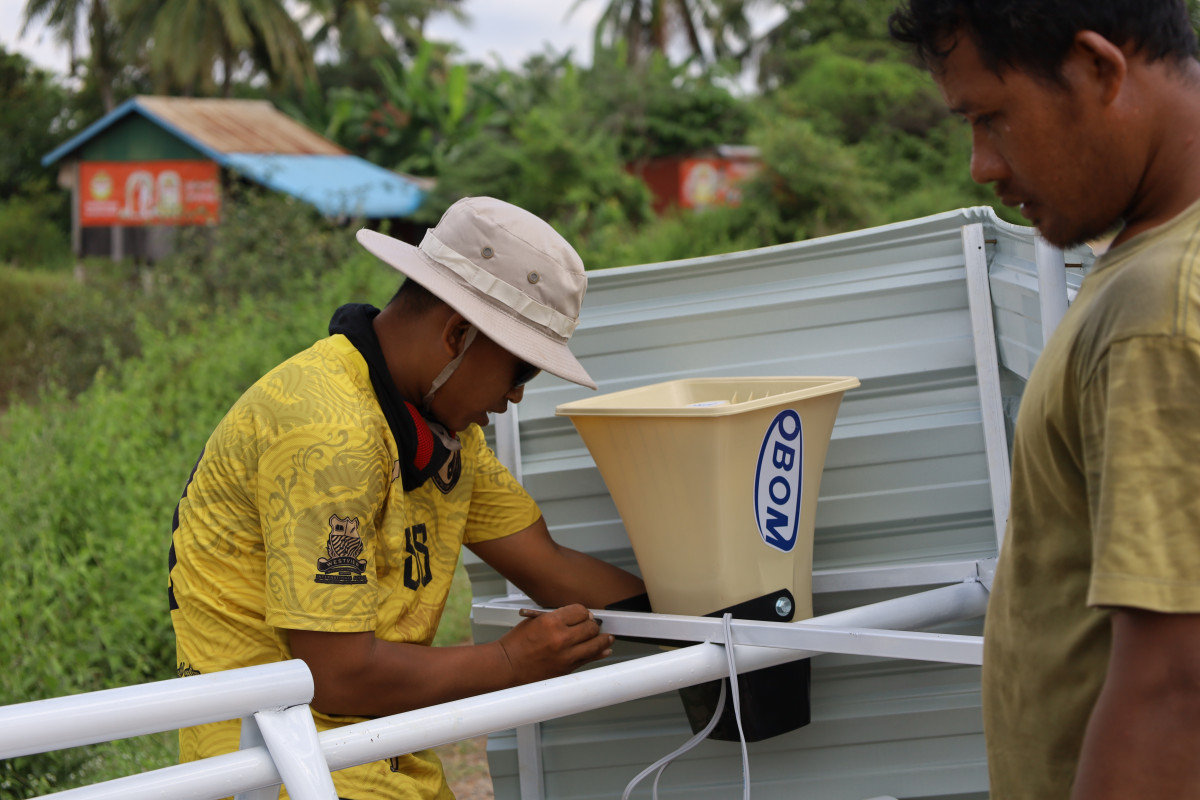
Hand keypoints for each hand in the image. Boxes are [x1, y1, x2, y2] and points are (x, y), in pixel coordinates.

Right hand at [496, 604, 613, 683]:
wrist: (506, 666)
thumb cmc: (516, 644)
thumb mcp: (534, 621)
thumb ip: (556, 617)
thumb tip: (576, 617)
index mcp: (551, 622)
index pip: (580, 610)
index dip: (583, 612)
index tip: (583, 614)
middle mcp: (561, 638)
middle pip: (591, 626)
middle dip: (593, 623)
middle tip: (592, 624)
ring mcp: (566, 655)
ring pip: (595, 643)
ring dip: (603, 638)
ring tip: (607, 637)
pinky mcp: (567, 668)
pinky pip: (590, 659)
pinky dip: (600, 653)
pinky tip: (605, 649)